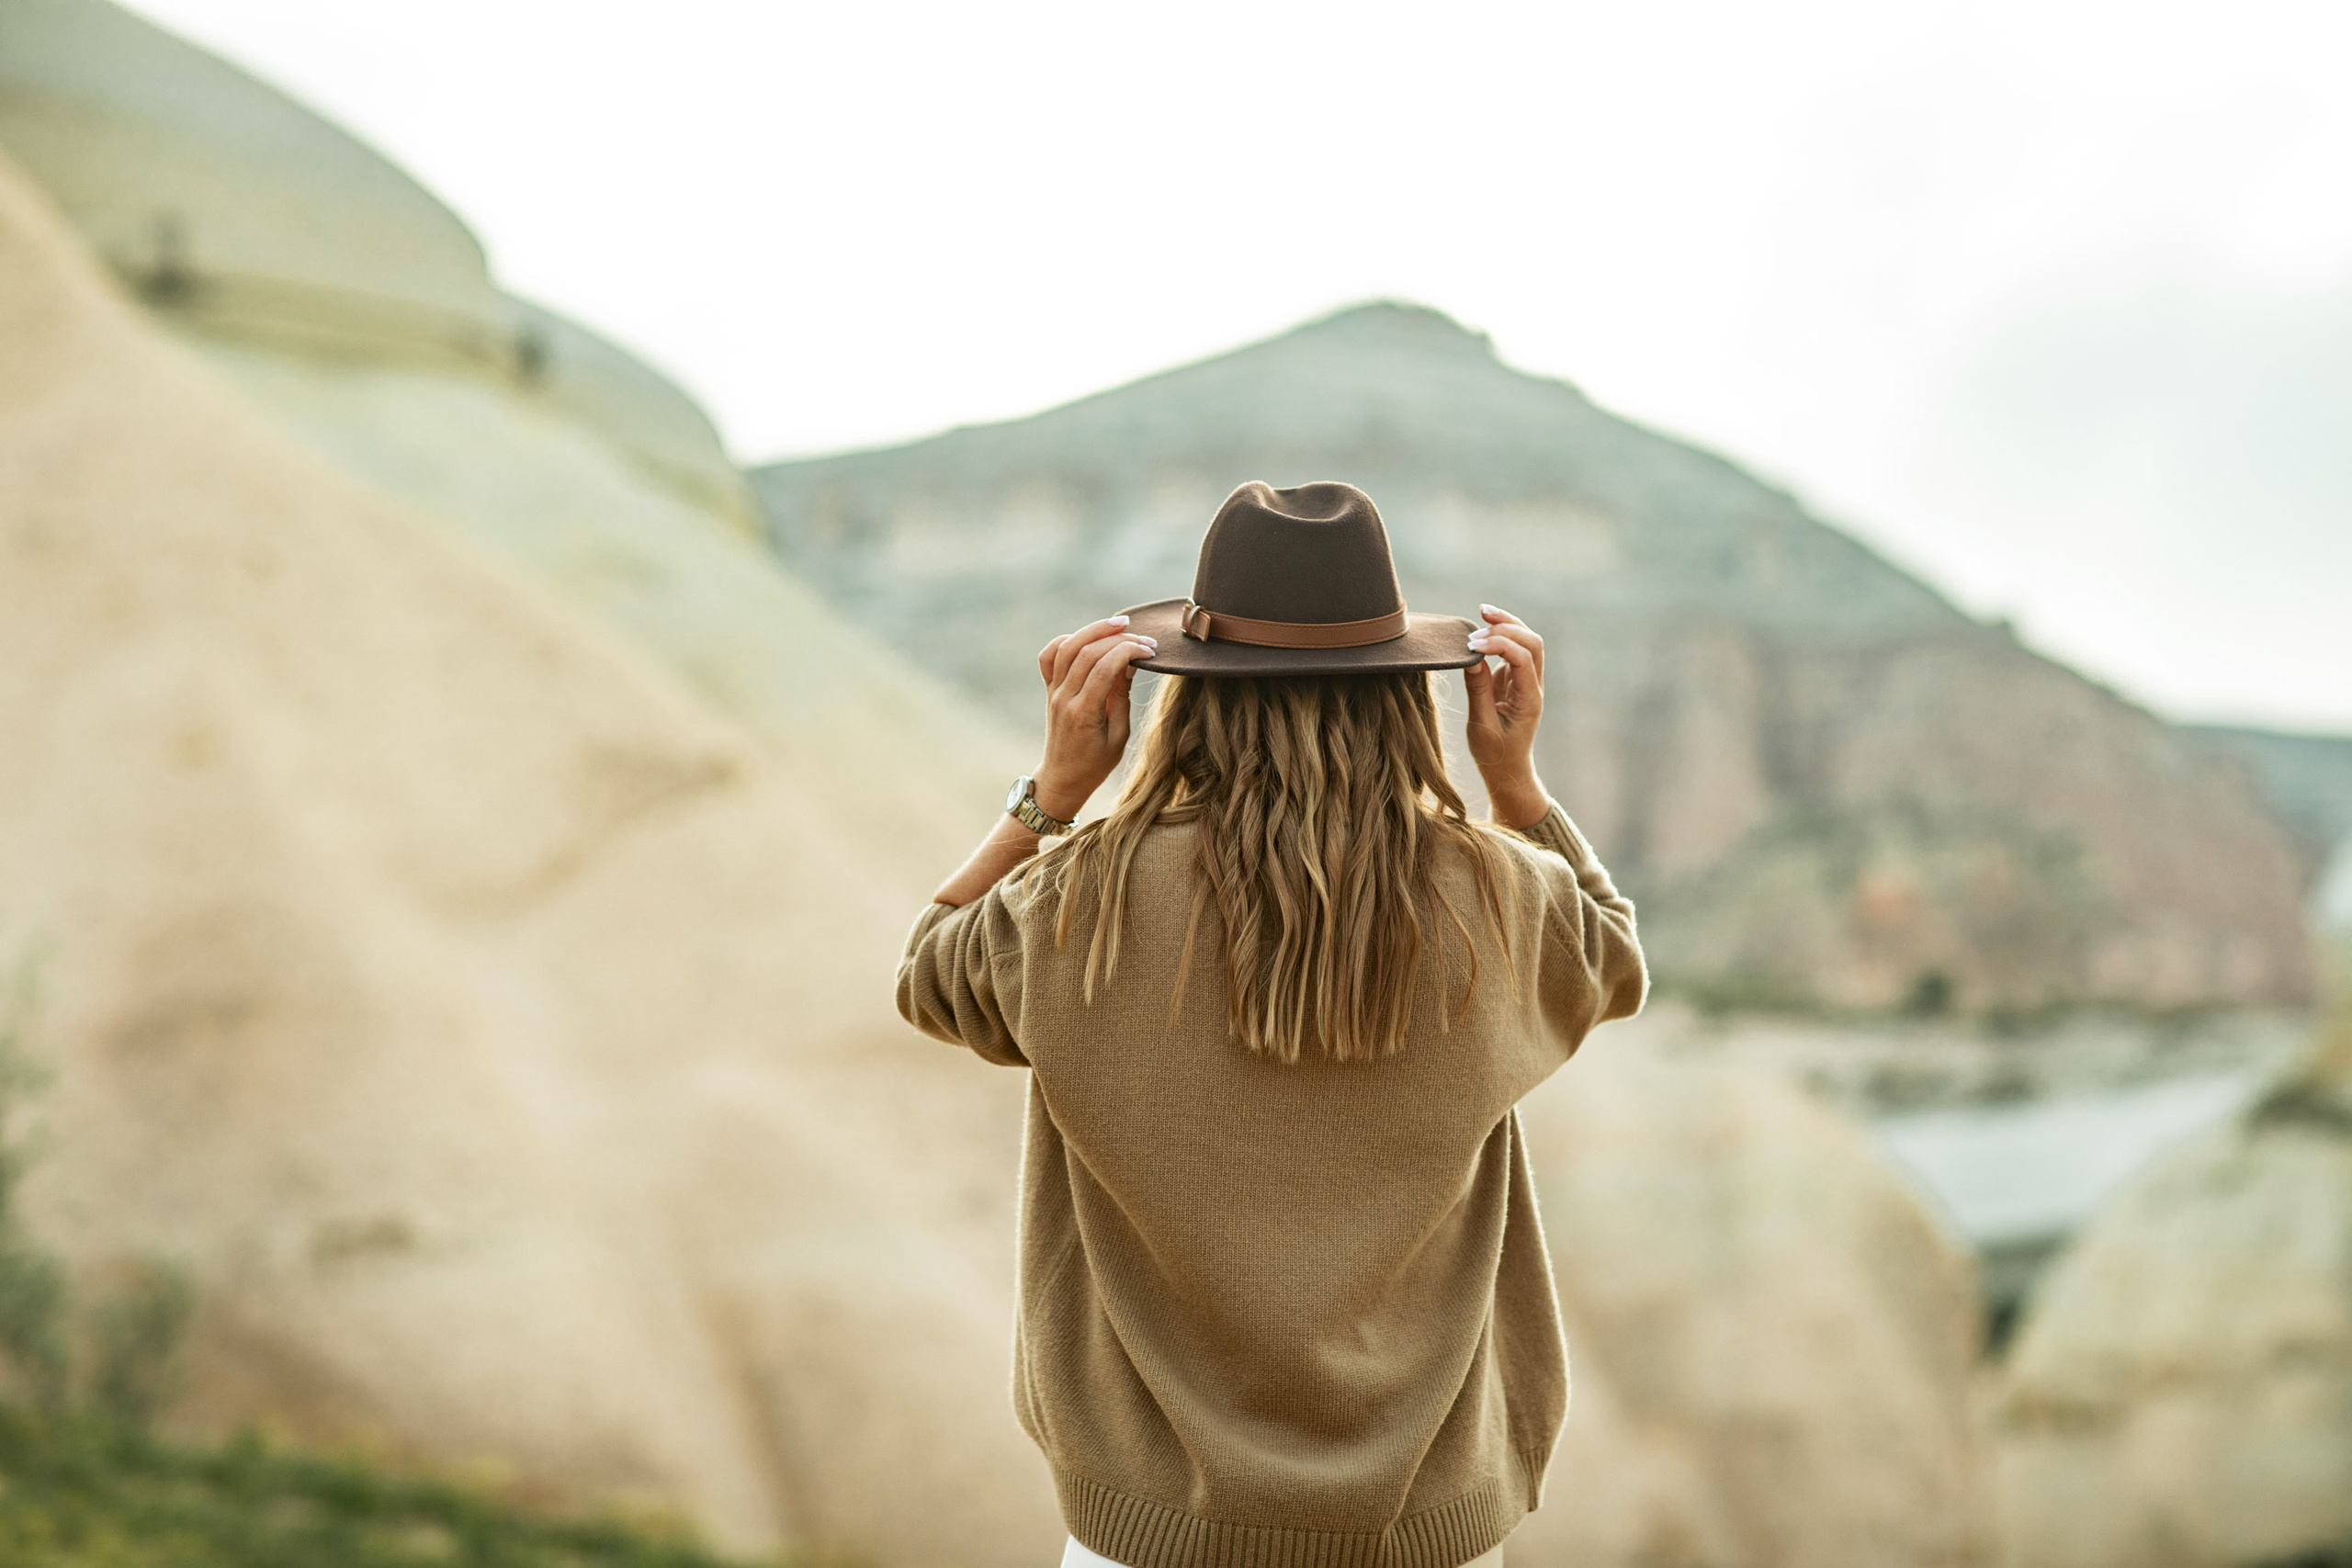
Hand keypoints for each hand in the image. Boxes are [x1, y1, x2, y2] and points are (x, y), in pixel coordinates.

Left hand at [1030, 615, 1155, 821]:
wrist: (1063, 778)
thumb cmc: (1096, 763)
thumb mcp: (1119, 735)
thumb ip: (1122, 697)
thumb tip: (1130, 663)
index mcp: (1083, 714)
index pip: (1104, 668)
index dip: (1129, 651)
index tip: (1150, 650)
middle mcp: (1064, 698)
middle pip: (1086, 652)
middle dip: (1118, 638)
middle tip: (1143, 638)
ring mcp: (1053, 692)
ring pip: (1066, 647)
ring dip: (1093, 630)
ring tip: (1119, 623)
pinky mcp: (1049, 689)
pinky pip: (1049, 656)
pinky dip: (1066, 640)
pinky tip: (1088, 638)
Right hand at [1462, 604, 1550, 828]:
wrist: (1507, 770)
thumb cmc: (1494, 754)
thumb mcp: (1481, 725)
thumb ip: (1478, 690)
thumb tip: (1472, 657)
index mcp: (1529, 699)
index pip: (1522, 658)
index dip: (1498, 645)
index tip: (1470, 646)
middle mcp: (1533, 686)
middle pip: (1532, 642)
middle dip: (1509, 625)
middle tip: (1479, 620)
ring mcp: (1526, 682)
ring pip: (1526, 642)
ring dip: (1507, 625)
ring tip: (1483, 613)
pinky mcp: (1514, 681)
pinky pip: (1512, 651)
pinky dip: (1498, 637)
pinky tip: (1480, 633)